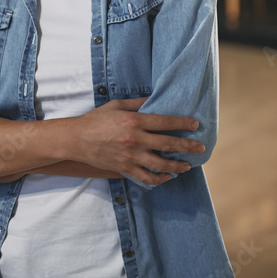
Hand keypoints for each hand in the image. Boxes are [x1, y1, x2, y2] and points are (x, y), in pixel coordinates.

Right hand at [71, 98, 203, 185]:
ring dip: (178, 166)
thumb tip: (155, 98)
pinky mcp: (124, 168)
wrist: (76, 139)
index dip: (183, 124)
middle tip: (200, 148)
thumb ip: (138, 103)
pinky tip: (167, 177)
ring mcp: (130, 156)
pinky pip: (146, 178)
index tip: (195, 125)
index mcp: (134, 121)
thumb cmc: (96, 120)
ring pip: (161, 165)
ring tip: (187, 165)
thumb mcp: (117, 105)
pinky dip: (159, 179)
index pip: (166, 122)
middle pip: (168, 144)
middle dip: (188, 146)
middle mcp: (135, 139)